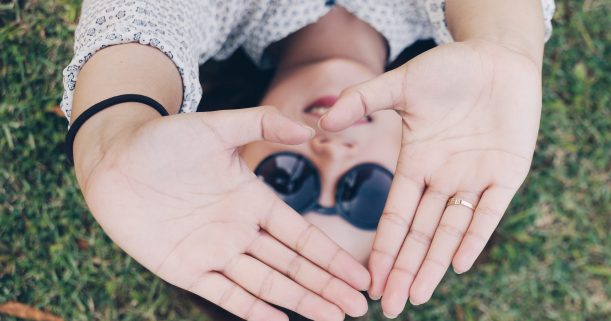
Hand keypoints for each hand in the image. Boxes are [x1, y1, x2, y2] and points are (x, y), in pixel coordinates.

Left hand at [74, 106, 369, 320]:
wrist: (112, 158)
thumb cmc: (164, 139)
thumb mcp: (217, 126)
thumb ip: (263, 122)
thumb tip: (310, 126)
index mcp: (254, 201)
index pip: (302, 236)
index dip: (332, 257)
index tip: (360, 275)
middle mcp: (240, 231)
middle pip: (293, 266)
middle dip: (327, 286)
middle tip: (359, 308)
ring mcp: (214, 252)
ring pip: (267, 283)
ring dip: (301, 300)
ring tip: (334, 318)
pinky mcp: (184, 269)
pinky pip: (224, 294)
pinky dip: (253, 310)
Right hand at [320, 40, 541, 316]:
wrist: (498, 55)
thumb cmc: (450, 68)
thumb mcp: (402, 83)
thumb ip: (364, 100)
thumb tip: (323, 120)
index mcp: (417, 163)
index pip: (396, 216)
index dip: (384, 248)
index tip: (370, 280)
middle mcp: (443, 178)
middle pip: (421, 234)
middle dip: (405, 270)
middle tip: (391, 307)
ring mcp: (475, 178)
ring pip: (451, 230)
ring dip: (434, 263)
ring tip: (418, 295)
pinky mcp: (507, 172)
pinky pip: (490, 211)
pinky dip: (475, 236)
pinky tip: (458, 263)